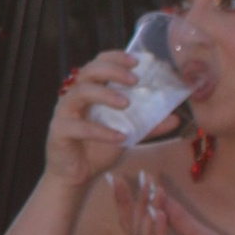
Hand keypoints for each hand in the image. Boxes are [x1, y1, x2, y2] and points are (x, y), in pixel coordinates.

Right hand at [43, 51, 143, 188]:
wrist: (77, 176)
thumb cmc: (98, 149)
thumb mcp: (129, 134)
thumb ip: (148, 125)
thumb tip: (175, 118)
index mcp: (89, 90)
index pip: (98, 63)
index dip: (115, 58)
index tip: (136, 62)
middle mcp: (74, 96)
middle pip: (88, 72)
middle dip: (112, 71)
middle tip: (134, 80)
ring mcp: (64, 113)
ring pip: (80, 93)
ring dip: (105, 95)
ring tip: (126, 104)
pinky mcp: (59, 132)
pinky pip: (79, 127)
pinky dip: (101, 131)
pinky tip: (119, 137)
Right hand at [121, 170, 234, 234]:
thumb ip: (180, 218)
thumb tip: (160, 192)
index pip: (136, 224)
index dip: (127, 202)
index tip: (121, 178)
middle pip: (134, 230)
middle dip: (134, 203)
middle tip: (138, 180)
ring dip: (146, 213)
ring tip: (151, 192)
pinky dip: (157, 233)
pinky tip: (158, 215)